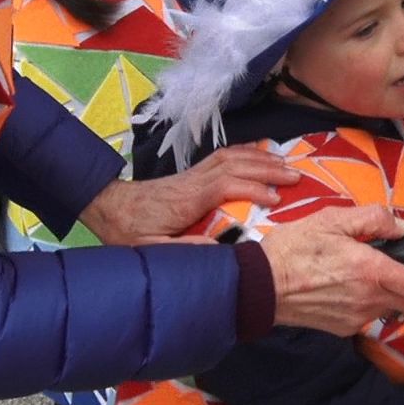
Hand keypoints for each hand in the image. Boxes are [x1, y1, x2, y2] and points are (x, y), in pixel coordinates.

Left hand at [80, 146, 299, 245]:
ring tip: (286, 164)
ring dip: (260, 158)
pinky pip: (223, 157)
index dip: (252, 189)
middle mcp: (193, 181)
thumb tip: (218, 251)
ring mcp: (192, 174)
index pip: (225, 186)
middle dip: (267, 168)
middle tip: (296, 176)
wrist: (107, 206)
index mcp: (186, 199)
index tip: (276, 200)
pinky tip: (259, 156)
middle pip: (235, 165)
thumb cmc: (128, 231)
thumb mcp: (150, 249)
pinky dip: (245, 153)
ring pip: (231, 156)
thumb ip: (183, 250)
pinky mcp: (191, 174)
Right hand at [261, 205, 403, 335]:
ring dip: (395, 294)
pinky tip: (350, 286)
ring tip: (375, 273)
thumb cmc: (294, 248)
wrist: (260, 286)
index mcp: (371, 271)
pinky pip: (370, 316)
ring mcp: (357, 318)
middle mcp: (369, 300)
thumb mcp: (333, 219)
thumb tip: (402, 226)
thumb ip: (373, 219)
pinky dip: (372, 302)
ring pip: (393, 310)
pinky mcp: (344, 328)